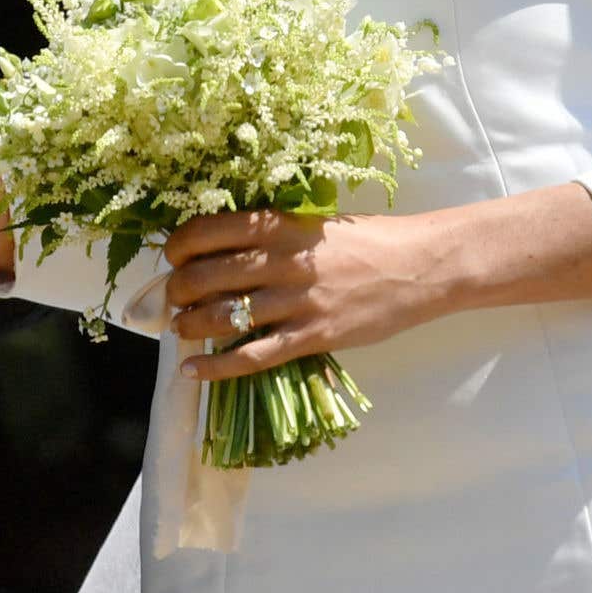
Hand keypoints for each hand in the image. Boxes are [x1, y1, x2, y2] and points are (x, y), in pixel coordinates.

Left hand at [164, 208, 449, 381]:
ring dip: (189, 325)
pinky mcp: (312, 336)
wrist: (420, 266)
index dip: (180, 246)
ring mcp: (297, 301)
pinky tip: (193, 370)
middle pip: (207, 275)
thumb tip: (225, 249)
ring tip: (179, 329)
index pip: (210, 231)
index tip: (172, 256)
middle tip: (171, 297)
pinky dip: (216, 366)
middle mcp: (283, 261)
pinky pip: (253, 355)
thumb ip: (274, 234)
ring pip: (223, 316)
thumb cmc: (370, 240)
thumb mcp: (316, 223)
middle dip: (177, 289)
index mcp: (281, 225)